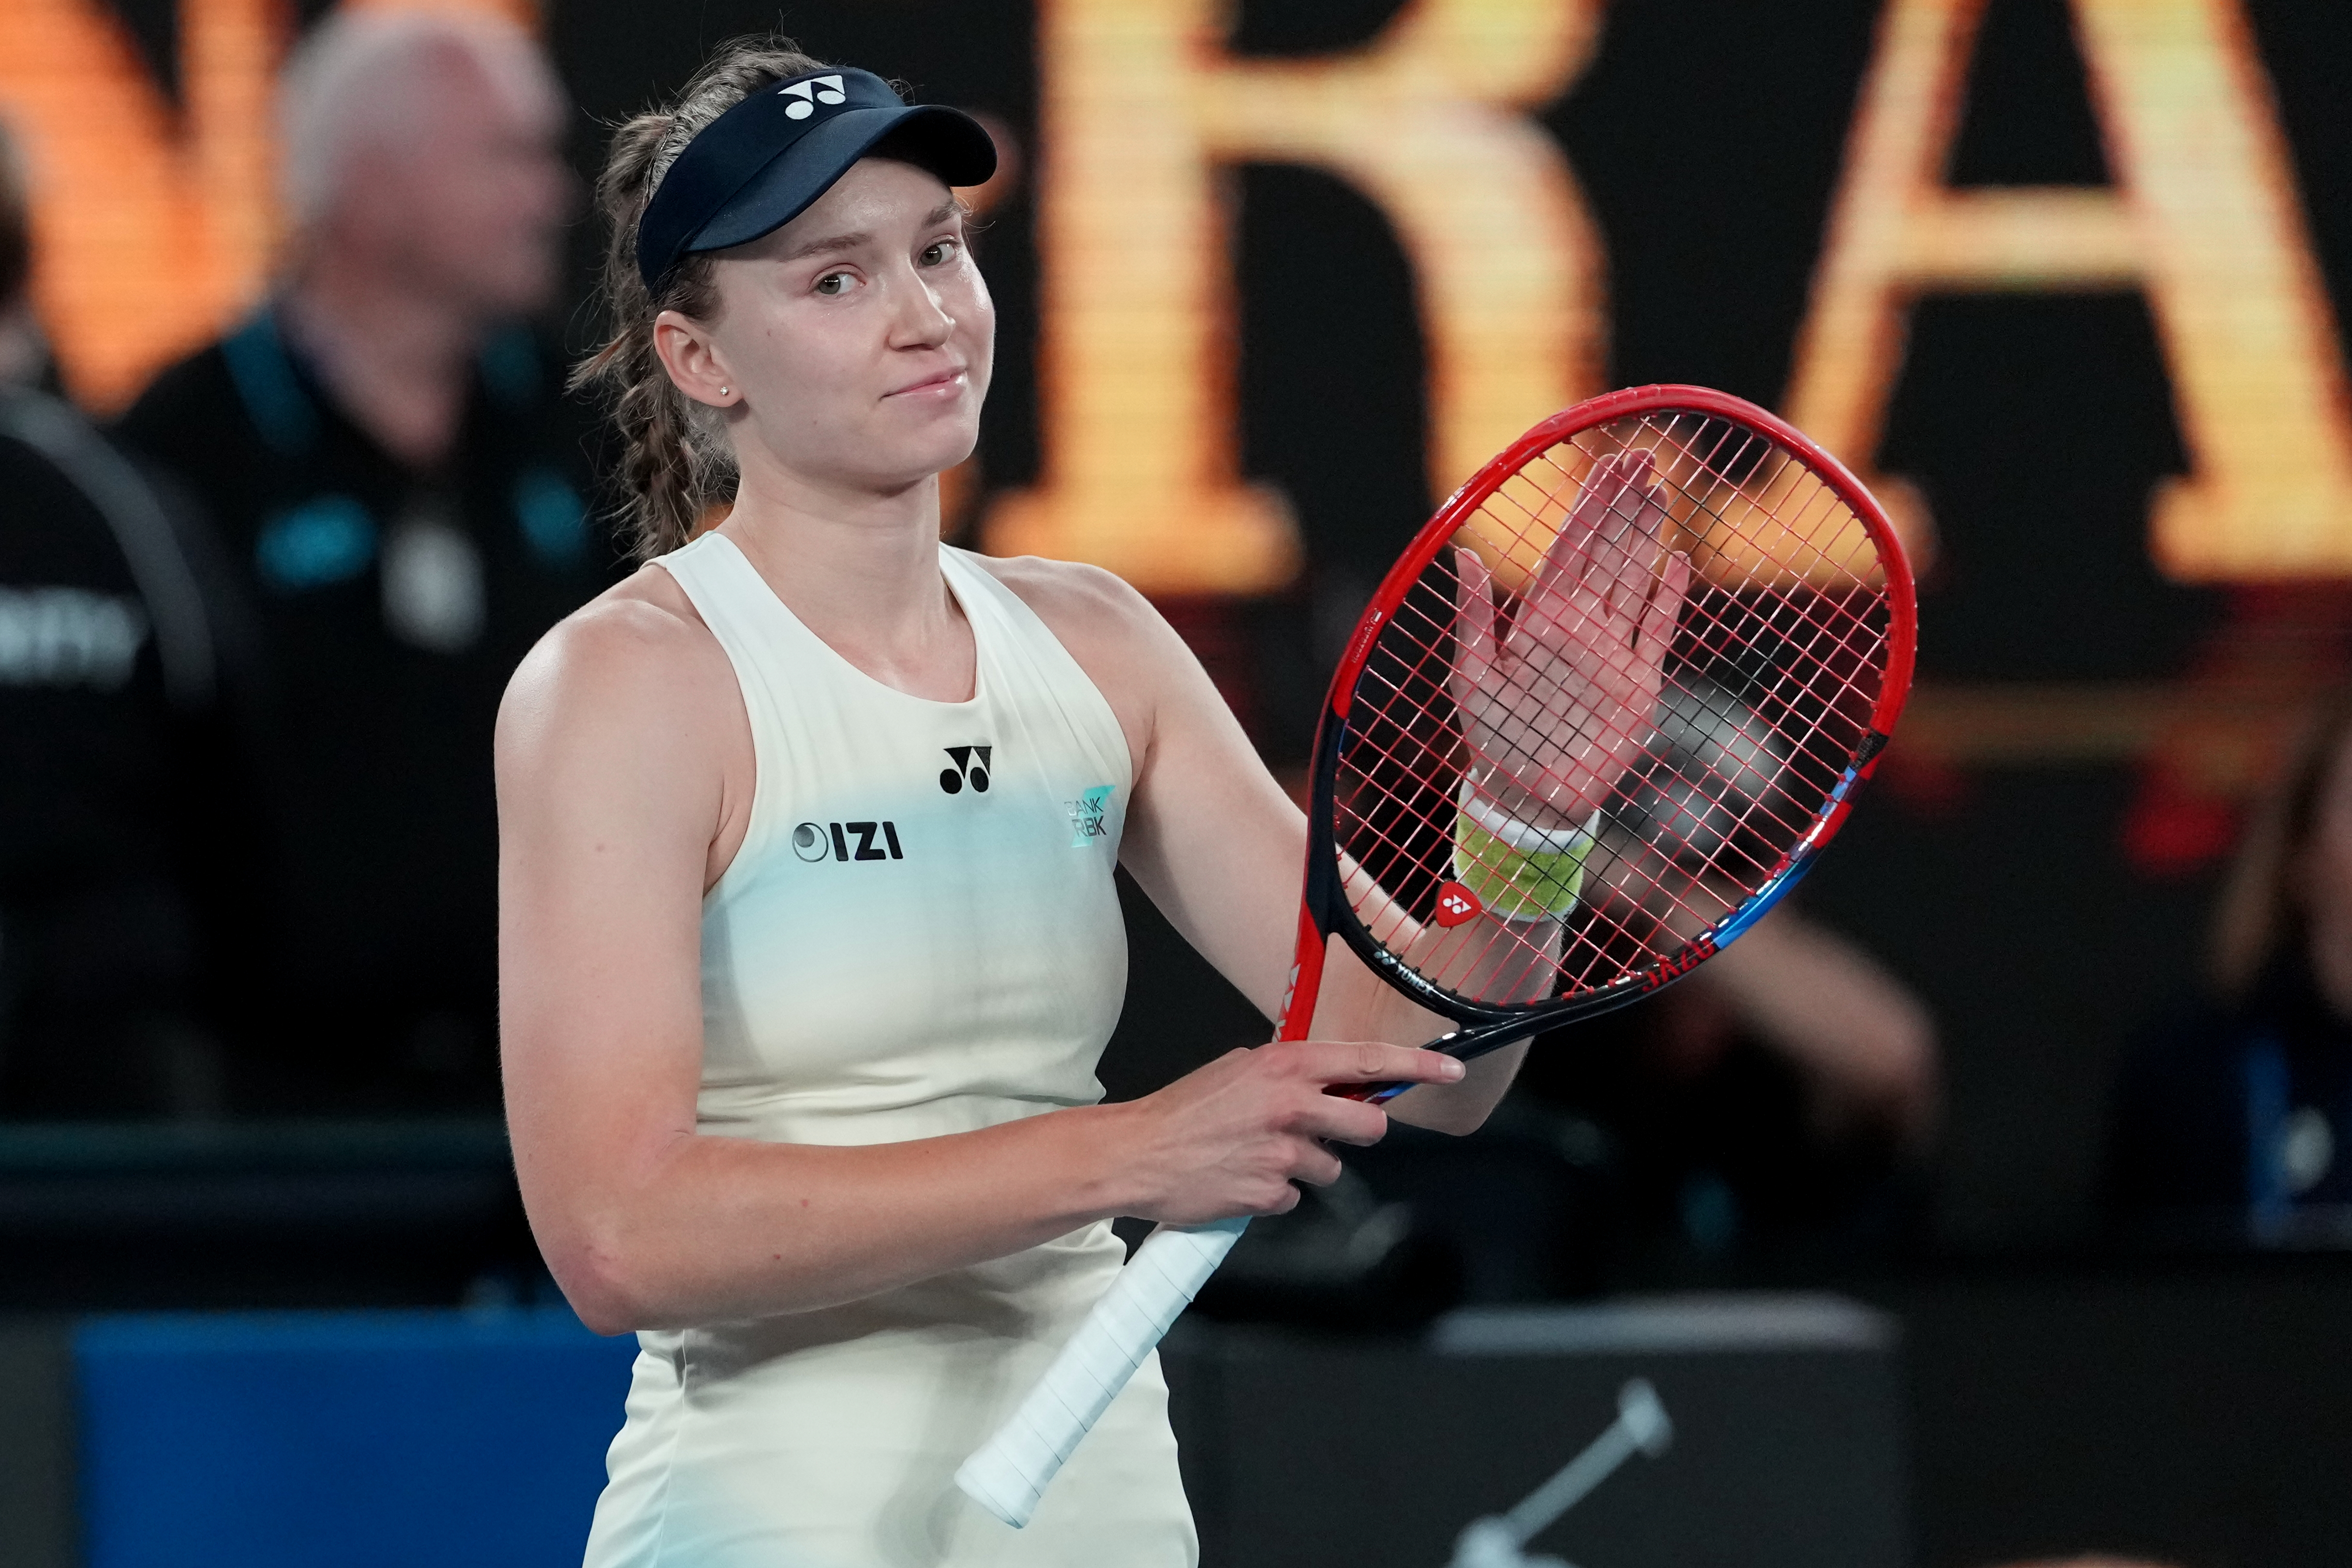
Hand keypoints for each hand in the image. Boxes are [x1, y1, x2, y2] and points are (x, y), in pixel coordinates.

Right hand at [1117, 1040, 1464, 1226]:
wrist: (1137, 1153)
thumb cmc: (1186, 1110)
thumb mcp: (1241, 1070)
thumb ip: (1290, 1073)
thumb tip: (1335, 1078)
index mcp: (1285, 1066)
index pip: (1368, 1061)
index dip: (1417, 1065)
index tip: (1450, 1070)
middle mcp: (1290, 1105)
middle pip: (1367, 1125)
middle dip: (1356, 1131)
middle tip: (1324, 1131)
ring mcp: (1281, 1153)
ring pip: (1330, 1168)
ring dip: (1305, 1167)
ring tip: (1259, 1156)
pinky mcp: (1269, 1193)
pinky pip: (1294, 1197)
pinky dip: (1274, 1192)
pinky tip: (1242, 1178)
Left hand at [1453, 450, 1691, 828]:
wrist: (1531, 796)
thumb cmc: (1494, 739)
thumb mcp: (1473, 678)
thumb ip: (1472, 619)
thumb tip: (1463, 555)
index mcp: (1541, 619)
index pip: (1570, 549)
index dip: (1590, 506)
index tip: (1609, 467)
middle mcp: (1579, 627)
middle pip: (1606, 552)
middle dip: (1624, 506)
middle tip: (1645, 459)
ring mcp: (1611, 652)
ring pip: (1633, 578)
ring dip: (1646, 535)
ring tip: (1660, 491)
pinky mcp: (1638, 683)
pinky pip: (1656, 631)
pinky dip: (1667, 599)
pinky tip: (1677, 563)